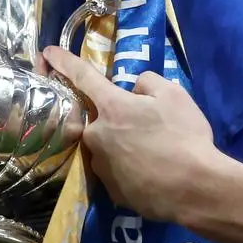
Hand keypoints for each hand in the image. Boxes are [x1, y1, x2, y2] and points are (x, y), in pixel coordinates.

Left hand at [43, 45, 218, 222]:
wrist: (194, 190)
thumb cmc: (185, 137)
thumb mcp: (174, 94)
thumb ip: (147, 83)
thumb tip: (135, 90)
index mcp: (111, 107)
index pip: (81, 76)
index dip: (63, 61)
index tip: (48, 52)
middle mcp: (97, 135)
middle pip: (97, 119)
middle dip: (115, 119)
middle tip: (146, 127)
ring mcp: (101, 166)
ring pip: (106, 146)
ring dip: (122, 144)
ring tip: (154, 153)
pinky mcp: (111, 191)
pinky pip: (117, 170)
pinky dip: (129, 168)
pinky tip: (152, 172)